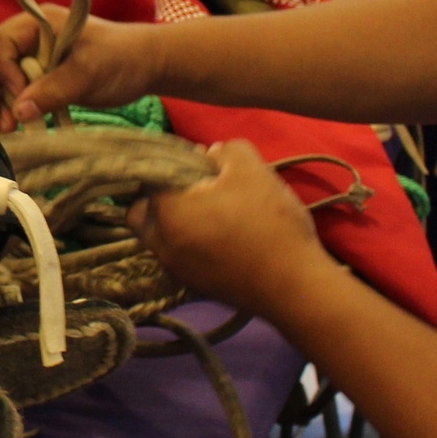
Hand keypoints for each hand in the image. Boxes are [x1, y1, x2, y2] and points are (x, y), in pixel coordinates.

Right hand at [0, 7, 156, 131]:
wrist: (148, 66)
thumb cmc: (121, 59)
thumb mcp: (88, 73)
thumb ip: (53, 90)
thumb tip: (18, 111)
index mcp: (37, 22)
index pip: (1, 43)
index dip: (1, 70)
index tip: (18, 95)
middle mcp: (28, 37)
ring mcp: (33, 58)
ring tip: (2, 128)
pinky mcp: (40, 78)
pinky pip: (14, 91)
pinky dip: (9, 108)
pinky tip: (9, 128)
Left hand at [126, 139, 329, 315]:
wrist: (295, 286)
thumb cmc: (270, 222)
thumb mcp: (252, 169)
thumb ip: (225, 151)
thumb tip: (209, 155)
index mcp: (167, 212)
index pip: (147, 178)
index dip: (170, 164)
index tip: (197, 164)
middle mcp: (161, 244)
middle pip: (141, 212)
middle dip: (159, 197)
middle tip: (193, 189)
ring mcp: (176, 269)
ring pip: (159, 236)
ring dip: (176, 221)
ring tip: (213, 213)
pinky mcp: (194, 286)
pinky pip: (178, 256)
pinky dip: (190, 244)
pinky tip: (223, 238)